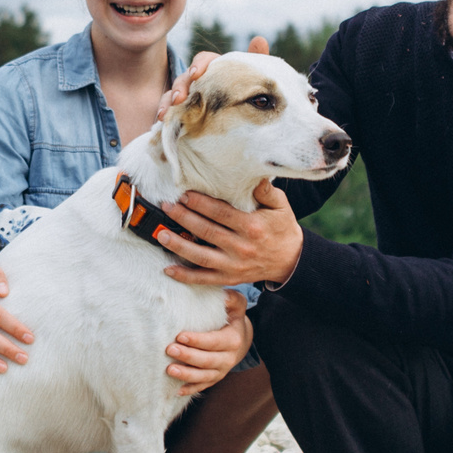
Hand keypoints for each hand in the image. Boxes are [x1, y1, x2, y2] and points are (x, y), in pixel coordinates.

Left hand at [158, 179, 305, 286]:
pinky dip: (186, 276)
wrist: (291, 260)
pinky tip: (168, 269)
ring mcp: (234, 266)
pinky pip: (204, 278)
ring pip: (201, 257)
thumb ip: (266, 190)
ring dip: (179, 246)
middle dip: (184, 219)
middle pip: (206, 232)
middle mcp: (241, 248)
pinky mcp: (229, 278)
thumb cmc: (282, 228)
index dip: (201, 204)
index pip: (221, 214)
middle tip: (167, 207)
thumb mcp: (281, 206)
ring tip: (160, 235)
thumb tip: (254, 174)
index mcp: (252, 227)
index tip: (184, 195)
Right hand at [161, 34, 268, 111]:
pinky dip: (165, 111)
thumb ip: (255, 58)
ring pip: (174, 93)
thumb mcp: (252, 76)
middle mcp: (199, 80)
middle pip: (185, 77)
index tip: (197, 74)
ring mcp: (189, 95)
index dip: (199, 64)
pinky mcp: (184, 110)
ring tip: (165, 114)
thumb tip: (259, 39)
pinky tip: (162, 119)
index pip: (203, 60)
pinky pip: (170, 108)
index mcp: (215, 68)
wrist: (244, 116)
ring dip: (168, 100)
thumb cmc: (247, 90)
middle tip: (180, 99)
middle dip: (180, 86)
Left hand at [166, 291, 250, 394]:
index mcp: (233, 340)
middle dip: (188, 356)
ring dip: (186, 375)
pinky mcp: (215, 378)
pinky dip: (190, 389)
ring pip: (204, 376)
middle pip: (207, 360)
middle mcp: (229, 358)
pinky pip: (203, 386)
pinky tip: (176, 390)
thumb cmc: (232, 318)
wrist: (241, 338)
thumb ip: (230, 298)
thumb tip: (223, 295)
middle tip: (169, 349)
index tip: (180, 336)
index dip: (197, 340)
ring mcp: (222, 370)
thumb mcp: (236, 305)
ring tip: (169, 370)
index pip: (214, 342)